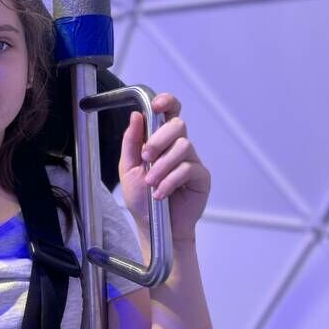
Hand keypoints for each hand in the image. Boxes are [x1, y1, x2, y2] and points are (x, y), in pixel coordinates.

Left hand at [118, 93, 210, 240]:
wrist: (153, 226)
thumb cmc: (140, 197)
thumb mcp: (128, 167)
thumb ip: (131, 142)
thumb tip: (136, 115)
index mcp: (160, 140)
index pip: (169, 113)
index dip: (167, 103)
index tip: (157, 105)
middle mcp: (178, 146)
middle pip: (178, 125)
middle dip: (159, 139)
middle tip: (146, 157)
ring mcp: (191, 160)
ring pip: (183, 147)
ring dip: (162, 165)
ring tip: (151, 182)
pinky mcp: (200, 177)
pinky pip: (188, 169)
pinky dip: (171, 180)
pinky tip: (160, 193)